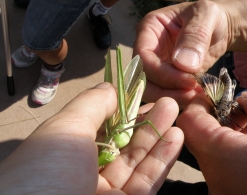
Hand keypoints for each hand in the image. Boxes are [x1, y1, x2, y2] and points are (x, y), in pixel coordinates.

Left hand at [0, 82, 183, 194]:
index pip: (100, 127)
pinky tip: (175, 136)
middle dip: (145, 120)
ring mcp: (106, 193)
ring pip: (137, 162)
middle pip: (122, 143)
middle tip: (165, 100)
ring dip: (158, 136)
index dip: (122, 109)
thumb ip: (92, 104)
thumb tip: (111, 87)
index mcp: (67, 153)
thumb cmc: (48, 171)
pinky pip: (147, 182)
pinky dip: (162, 159)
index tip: (141, 93)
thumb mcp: (66, 128)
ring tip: (173, 110)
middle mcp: (86, 173)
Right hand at [133, 0, 229, 107]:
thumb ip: (195, 36)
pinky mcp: (167, 79)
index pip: (143, 56)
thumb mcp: (206, 15)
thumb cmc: (211, 16)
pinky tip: (197, 97)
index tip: (188, 80)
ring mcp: (156, 66)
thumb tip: (183, 65)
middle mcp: (148, 49)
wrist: (220, 29)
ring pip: (151, 91)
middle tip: (191, 94)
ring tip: (196, 96)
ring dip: (171, 98)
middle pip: (142, 78)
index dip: (162, 72)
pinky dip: (180, 99)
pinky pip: (165, 94)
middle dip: (165, 90)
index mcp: (149, 29)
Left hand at [177, 87, 246, 194]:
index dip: (203, 102)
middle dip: (228, 115)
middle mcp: (220, 185)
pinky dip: (246, 152)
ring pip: (219, 154)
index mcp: (229, 162)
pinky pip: (231, 170)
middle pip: (204, 137)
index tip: (223, 92)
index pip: (190, 122)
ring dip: (239, 132)